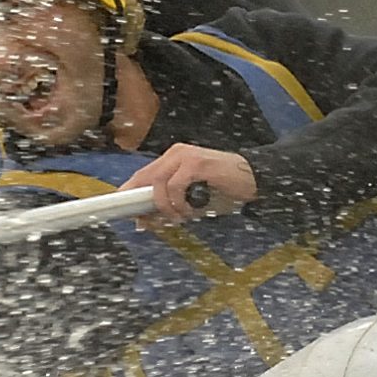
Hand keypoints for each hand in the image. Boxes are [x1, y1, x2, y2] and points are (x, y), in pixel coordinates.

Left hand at [129, 145, 256, 221]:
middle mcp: (176, 154)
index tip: (122, 209)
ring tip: (181, 217)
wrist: (254, 179)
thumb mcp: (191, 201)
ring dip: (166, 207)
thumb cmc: (223, 191)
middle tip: (146, 222)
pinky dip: (179, 203)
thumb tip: (143, 221)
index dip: (130, 192)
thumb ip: (169, 207)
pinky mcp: (196, 163)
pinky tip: (191, 209)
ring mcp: (185, 156)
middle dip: (143, 204)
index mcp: (173, 159)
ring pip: (158, 184)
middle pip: (145, 178)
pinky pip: (175, 186)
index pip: (144, 174)